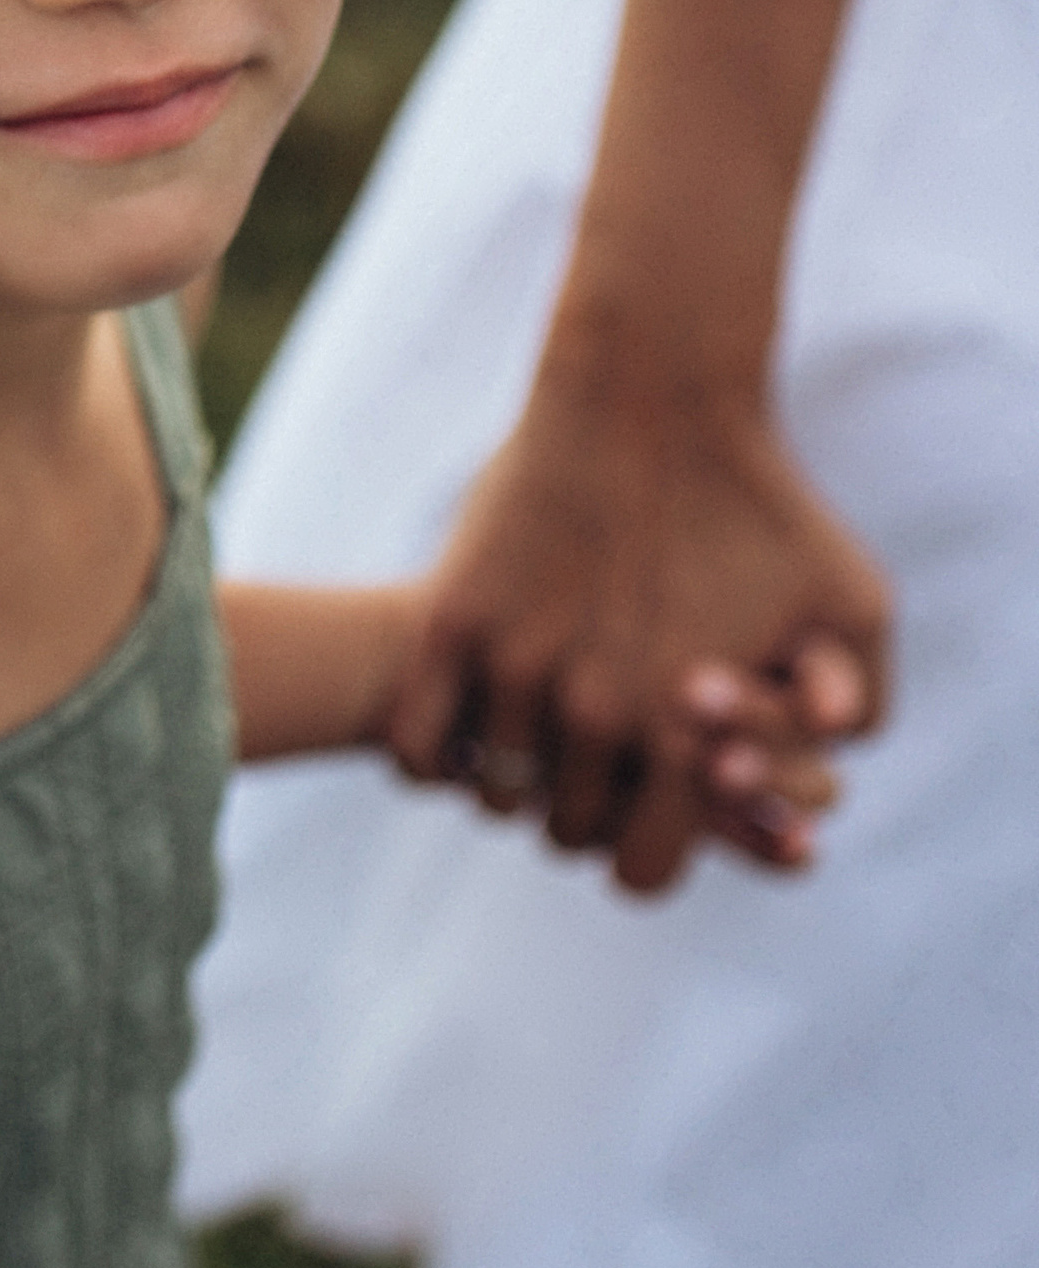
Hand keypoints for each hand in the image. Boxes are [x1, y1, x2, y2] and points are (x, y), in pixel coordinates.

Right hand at [387, 362, 889, 893]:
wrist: (653, 396)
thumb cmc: (759, 500)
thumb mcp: (850, 605)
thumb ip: (851, 707)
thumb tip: (826, 800)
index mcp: (688, 734)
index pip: (643, 871)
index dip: (643, 849)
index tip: (637, 808)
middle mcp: (596, 716)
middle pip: (560, 835)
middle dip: (574, 808)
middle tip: (585, 761)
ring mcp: (514, 669)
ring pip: (487, 793)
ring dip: (503, 778)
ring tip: (529, 735)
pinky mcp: (451, 622)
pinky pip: (417, 748)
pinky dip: (431, 757)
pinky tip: (463, 725)